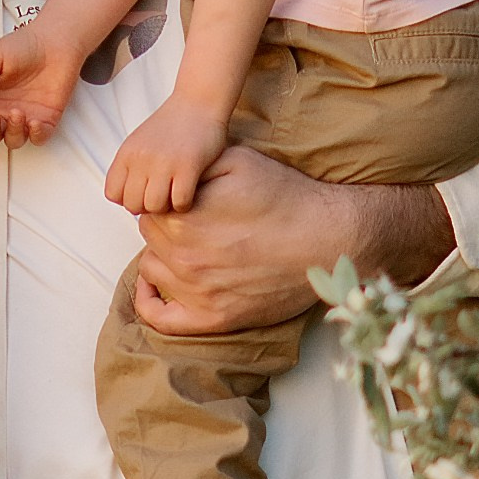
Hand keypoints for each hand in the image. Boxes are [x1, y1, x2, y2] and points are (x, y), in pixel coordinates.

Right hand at [0, 13, 76, 146]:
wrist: (55, 41)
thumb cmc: (24, 46)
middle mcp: (4, 111)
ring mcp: (24, 117)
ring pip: (13, 140)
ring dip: (12, 132)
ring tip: (17, 113)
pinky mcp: (45, 119)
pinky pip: (39, 137)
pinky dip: (36, 135)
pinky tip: (34, 122)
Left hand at [104, 94, 229, 217]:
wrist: (198, 102)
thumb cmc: (171, 126)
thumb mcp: (139, 142)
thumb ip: (130, 167)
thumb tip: (125, 200)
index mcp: (126, 153)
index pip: (112, 194)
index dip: (128, 199)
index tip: (144, 191)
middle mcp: (141, 158)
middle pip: (133, 205)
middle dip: (148, 206)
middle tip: (162, 195)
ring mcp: (164, 163)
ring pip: (154, 206)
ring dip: (166, 207)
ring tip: (175, 195)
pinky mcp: (188, 166)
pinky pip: (179, 202)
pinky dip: (184, 204)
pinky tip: (189, 192)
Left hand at [130, 142, 455, 336]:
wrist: (328, 239)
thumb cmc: (286, 196)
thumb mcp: (237, 159)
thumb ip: (192, 164)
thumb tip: (164, 173)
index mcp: (182, 218)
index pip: (151, 206)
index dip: (167, 200)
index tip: (186, 199)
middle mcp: (183, 258)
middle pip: (151, 237)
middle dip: (166, 225)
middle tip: (196, 220)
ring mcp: (197, 292)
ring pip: (153, 270)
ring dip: (163, 256)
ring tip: (190, 247)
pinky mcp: (213, 318)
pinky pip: (160, 318)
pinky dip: (150, 301)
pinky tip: (156, 287)